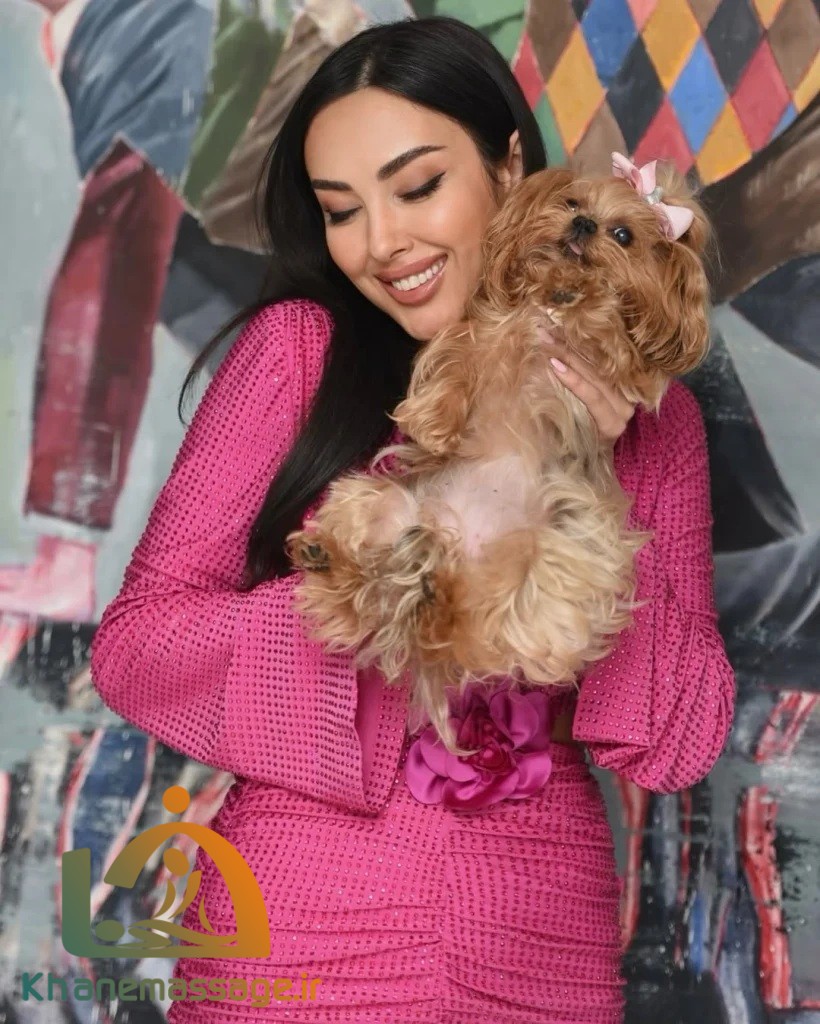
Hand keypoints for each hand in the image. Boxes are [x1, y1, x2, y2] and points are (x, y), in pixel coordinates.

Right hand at [540, 330, 635, 447]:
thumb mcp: (570, 443)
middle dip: (568, 356)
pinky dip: (581, 350)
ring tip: (551, 332)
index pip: (593, 396)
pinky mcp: (621, 385)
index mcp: (611, 425)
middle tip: (546, 338)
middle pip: (596, 376)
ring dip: (572, 348)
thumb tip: (535, 396)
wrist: (600, 452)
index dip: (574, 380)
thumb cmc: (578, 451)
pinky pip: (601, 364)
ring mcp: (625, 395)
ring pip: (598, 366)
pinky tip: (565, 336)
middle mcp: (623, 408)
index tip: (553, 364)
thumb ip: (561, 421)